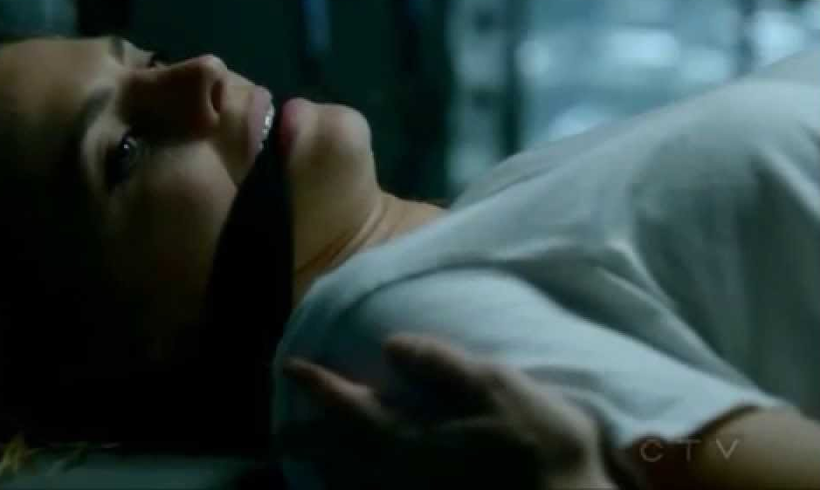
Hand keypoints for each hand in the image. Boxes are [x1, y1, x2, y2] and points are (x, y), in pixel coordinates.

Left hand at [277, 333, 616, 489]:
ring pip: (356, 485)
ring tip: (309, 463)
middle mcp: (400, 473)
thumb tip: (390, 344)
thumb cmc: (539, 444)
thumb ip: (440, 365)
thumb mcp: (496, 387)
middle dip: (308, 438)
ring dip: (329, 470)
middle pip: (340, 454)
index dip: (317, 384)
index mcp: (409, 436)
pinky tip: (358, 488)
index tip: (288, 365)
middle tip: (280, 436)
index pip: (348, 405)